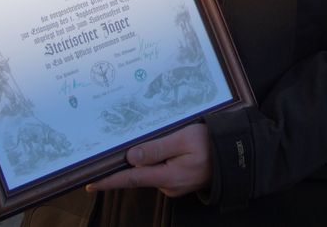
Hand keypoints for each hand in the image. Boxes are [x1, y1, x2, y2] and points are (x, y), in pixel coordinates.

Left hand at [86, 123, 210, 197]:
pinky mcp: (181, 182)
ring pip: (154, 171)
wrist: (237, 154)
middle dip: (132, 163)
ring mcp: (175, 186)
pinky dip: (162, 161)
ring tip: (165, 140)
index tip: (89, 184)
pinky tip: (173, 149)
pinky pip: (164, 171)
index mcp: (167, 177)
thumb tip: (130, 157)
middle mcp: (168, 186)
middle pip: (141, 174)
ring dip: (152, 159)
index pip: (130, 179)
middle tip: (127, 146)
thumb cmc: (212, 143)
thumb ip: (157, 149)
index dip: (109, 181)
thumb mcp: (184, 139)